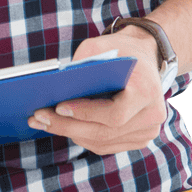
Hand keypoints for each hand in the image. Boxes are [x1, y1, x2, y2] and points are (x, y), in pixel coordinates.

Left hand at [27, 29, 166, 154]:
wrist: (146, 57)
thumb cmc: (120, 50)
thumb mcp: (100, 46)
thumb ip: (81, 65)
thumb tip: (55, 90)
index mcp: (147, 91)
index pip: (115, 114)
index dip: (85, 114)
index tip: (58, 108)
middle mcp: (152, 115)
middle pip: (105, 132)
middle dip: (67, 126)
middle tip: (39, 118)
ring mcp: (148, 130)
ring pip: (103, 142)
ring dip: (71, 134)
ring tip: (44, 123)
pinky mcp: (139, 138)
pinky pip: (106, 144)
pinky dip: (83, 137)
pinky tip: (63, 127)